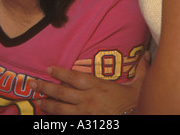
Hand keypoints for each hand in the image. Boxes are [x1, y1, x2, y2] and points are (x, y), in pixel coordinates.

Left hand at [30, 52, 149, 114]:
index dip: (59, 73)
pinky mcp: (86, 124)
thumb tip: (147, 55)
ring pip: (61, 109)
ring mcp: (85, 114)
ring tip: (36, 101)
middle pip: (62, 93)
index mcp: (98, 86)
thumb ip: (141, 69)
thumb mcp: (140, 85)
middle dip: (45, 88)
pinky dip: (57, 119)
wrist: (136, 117)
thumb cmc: (136, 104)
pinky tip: (48, 117)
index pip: (74, 77)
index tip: (48, 69)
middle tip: (32, 84)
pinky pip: (68, 122)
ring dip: (47, 105)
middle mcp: (88, 99)